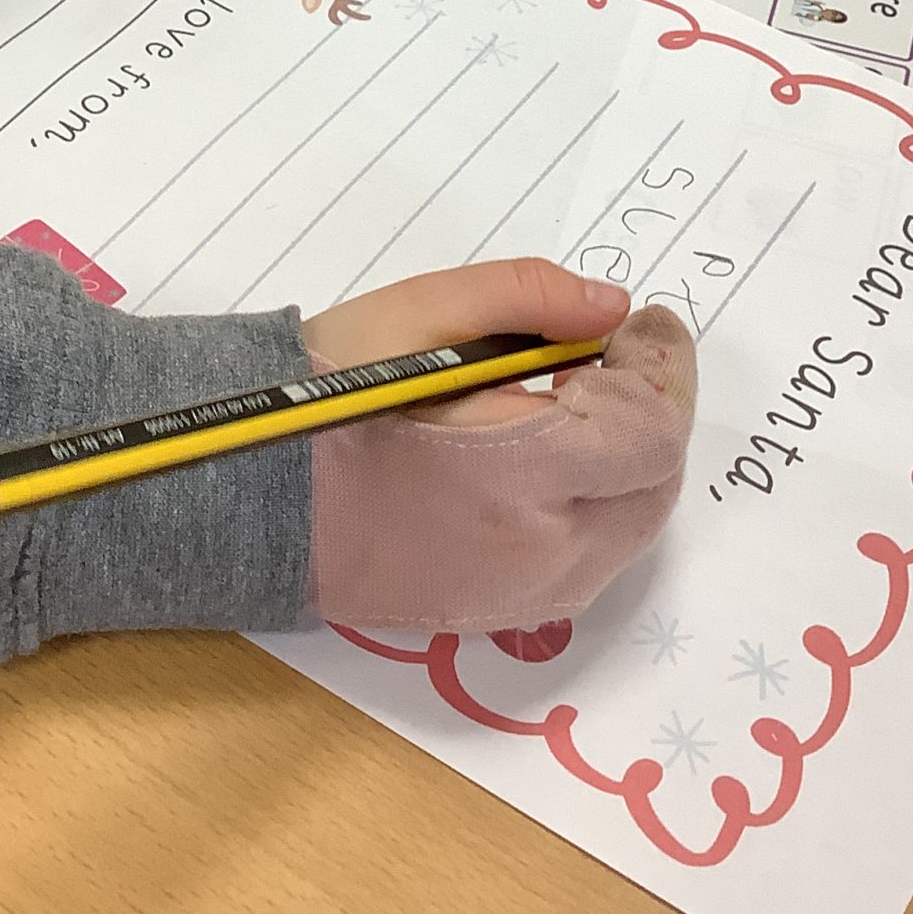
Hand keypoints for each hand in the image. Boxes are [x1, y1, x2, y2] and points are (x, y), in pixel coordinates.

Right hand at [302, 261, 696, 632]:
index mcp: (523, 474)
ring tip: (578, 402)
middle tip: (612, 356)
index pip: (651, 430)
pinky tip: (549, 462)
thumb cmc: (326, 389)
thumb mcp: (420, 311)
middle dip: (650, 414)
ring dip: (627, 466)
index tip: (649, 323)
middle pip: (653, 488)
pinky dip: (593, 511)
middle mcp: (536, 554)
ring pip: (626, 534)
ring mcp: (517, 598)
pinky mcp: (491, 615)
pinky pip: (582, 566)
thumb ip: (528, 298)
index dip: (666, 370)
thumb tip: (614, 309)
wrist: (246, 491)